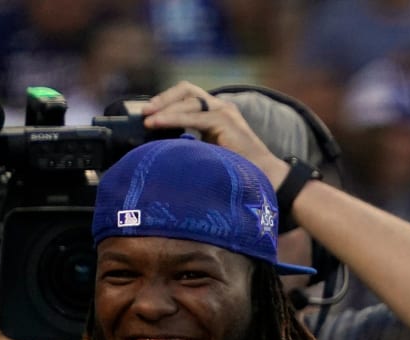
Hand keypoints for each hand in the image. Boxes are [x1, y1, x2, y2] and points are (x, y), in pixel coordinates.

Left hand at [142, 81, 287, 187]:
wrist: (265, 179)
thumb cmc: (238, 171)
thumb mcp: (210, 151)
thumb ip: (192, 142)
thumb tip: (163, 144)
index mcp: (218, 113)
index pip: (189, 96)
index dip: (168, 100)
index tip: (149, 113)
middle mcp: (222, 108)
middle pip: (187, 90)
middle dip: (163, 98)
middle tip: (144, 112)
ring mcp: (224, 112)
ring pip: (188, 100)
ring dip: (164, 108)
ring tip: (147, 120)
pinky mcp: (225, 121)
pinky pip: (193, 115)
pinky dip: (172, 118)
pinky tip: (157, 124)